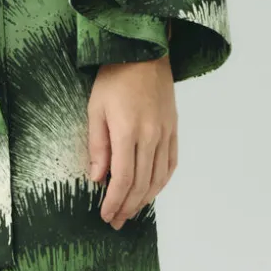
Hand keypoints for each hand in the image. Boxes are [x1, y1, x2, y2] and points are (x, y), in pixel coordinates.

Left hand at [87, 56, 177, 229]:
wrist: (144, 50)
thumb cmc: (114, 76)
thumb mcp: (96, 108)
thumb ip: (98, 144)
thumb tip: (98, 178)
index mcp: (128, 131)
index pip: (123, 178)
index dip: (115, 201)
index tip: (106, 215)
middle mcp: (151, 135)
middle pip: (141, 183)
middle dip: (128, 206)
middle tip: (116, 221)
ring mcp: (166, 133)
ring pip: (158, 178)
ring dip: (145, 199)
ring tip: (131, 211)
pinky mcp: (174, 128)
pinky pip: (170, 163)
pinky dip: (161, 182)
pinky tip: (151, 190)